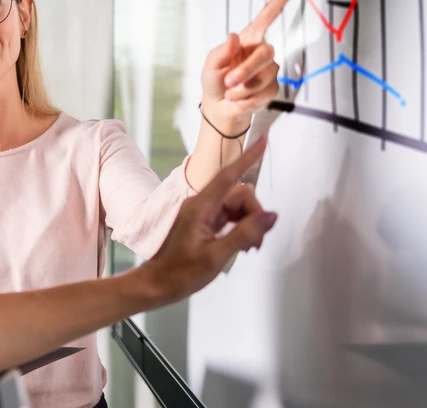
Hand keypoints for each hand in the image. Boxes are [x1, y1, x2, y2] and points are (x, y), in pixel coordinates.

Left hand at [142, 138, 276, 304]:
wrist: (156, 284)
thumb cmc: (179, 274)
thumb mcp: (216, 256)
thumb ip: (244, 234)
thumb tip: (270, 216)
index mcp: (200, 207)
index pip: (229, 175)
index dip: (248, 157)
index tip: (262, 141)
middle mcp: (201, 205)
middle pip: (239, 195)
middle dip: (254, 214)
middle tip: (256, 243)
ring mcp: (202, 214)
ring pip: (236, 207)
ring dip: (249, 224)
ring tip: (249, 248)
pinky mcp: (203, 223)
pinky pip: (229, 217)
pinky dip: (240, 228)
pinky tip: (243, 246)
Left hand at [200, 0, 302, 132]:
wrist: (219, 107)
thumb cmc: (214, 80)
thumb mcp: (210, 65)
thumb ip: (221, 52)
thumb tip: (233, 37)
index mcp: (247, 39)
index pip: (267, 15)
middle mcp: (261, 52)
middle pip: (266, 54)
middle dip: (246, 71)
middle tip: (228, 81)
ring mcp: (269, 70)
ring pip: (265, 76)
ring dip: (243, 88)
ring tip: (230, 93)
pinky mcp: (272, 88)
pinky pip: (265, 93)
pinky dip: (247, 100)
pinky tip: (239, 100)